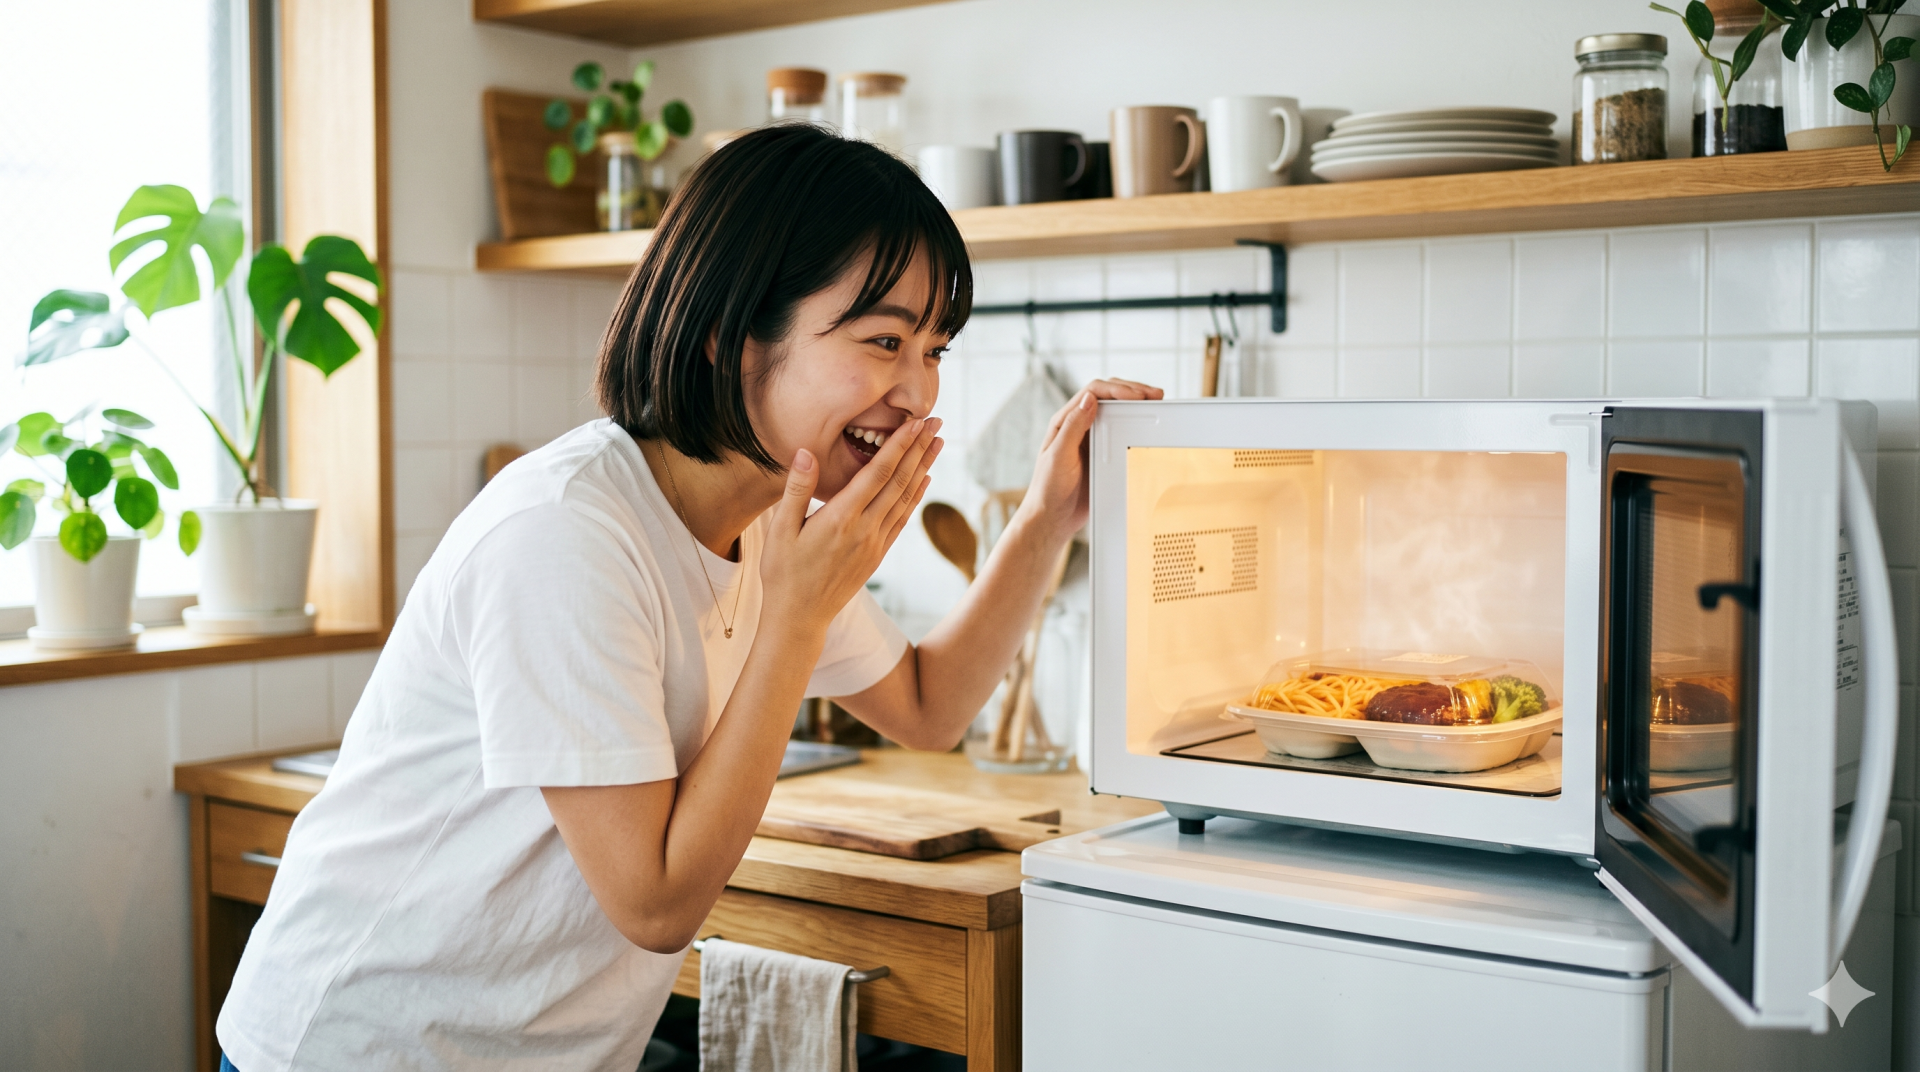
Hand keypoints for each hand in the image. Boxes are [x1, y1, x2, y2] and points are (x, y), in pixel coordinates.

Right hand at [761, 417, 943, 635]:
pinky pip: (902, 519)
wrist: (799, 619)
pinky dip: (916, 496)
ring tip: (937, 443)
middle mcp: (864, 529)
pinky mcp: (877, 556)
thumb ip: (797, 489)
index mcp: (841, 518)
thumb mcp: (779, 530)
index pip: (878, 473)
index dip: (899, 445)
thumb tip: (805, 452)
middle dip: (919, 448)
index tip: (915, 423)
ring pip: (906, 498)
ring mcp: (875, 544)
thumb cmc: (783, 573)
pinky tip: (924, 480)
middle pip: (900, 481)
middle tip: (936, 422)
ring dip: (923, 467)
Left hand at [1020, 378, 1161, 542]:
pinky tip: (1146, 426)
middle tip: (1154, 394)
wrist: (1052, 518)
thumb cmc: (1048, 489)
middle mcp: (1078, 425)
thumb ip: (1073, 427)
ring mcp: (1091, 439)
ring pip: (1116, 411)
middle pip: (1107, 396)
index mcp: (1064, 421)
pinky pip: (1120, 432)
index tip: (1138, 395)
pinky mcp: (1101, 454)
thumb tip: (1089, 399)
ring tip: (1155, 403)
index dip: (1117, 389)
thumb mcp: (1059, 456)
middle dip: (1132, 391)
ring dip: (1135, 405)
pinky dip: (1135, 425)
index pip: (1092, 393)